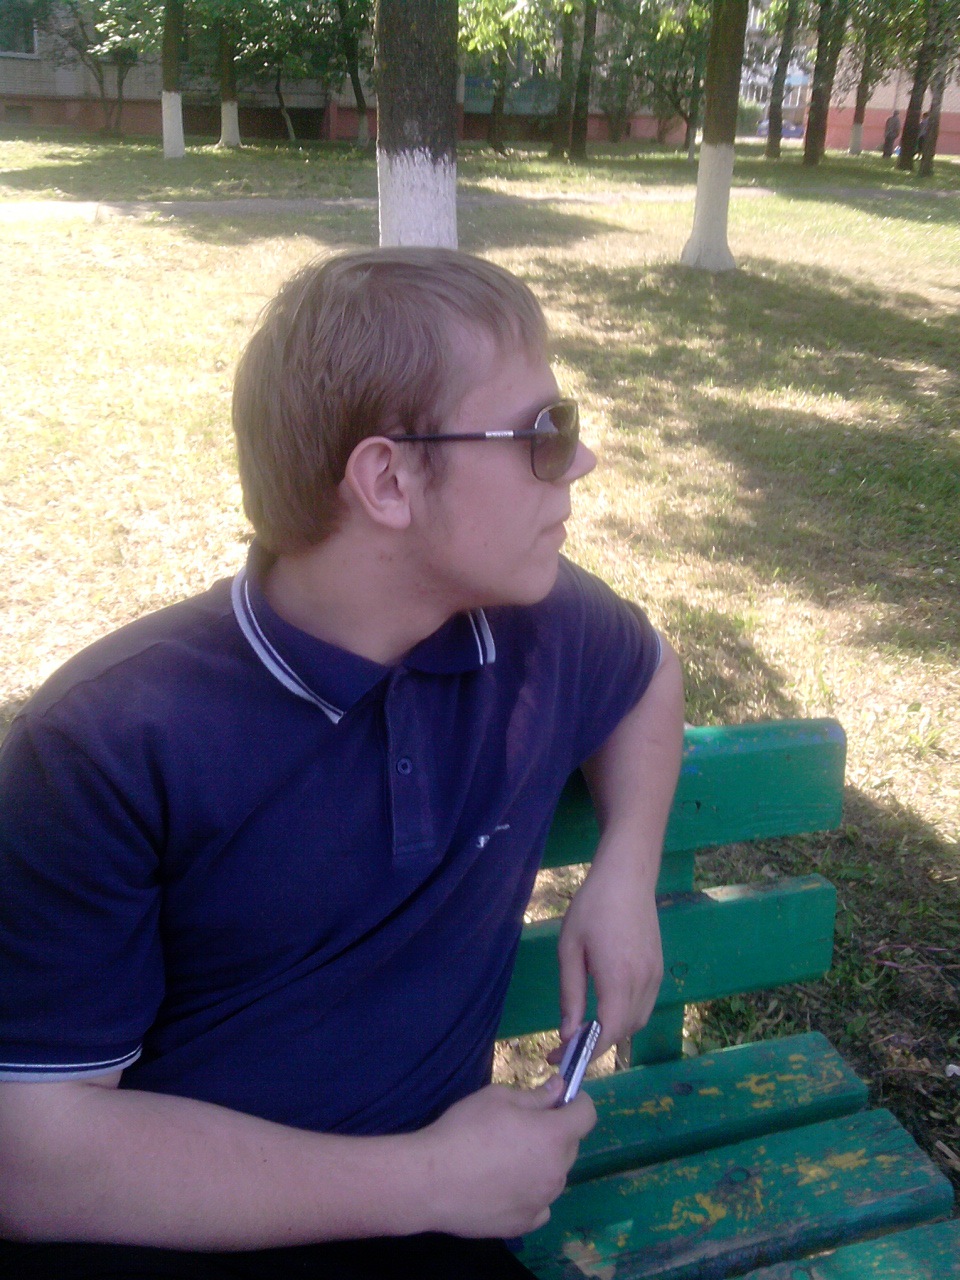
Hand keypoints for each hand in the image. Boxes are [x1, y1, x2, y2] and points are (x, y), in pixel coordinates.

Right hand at [416, 1078, 595, 1237]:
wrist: (431, 1180)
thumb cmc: (465, 1129)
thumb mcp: (498, 1098)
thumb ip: (535, 1096)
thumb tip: (559, 1090)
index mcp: (554, 1136)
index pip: (587, 1115)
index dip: (578, 1103)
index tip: (561, 1099)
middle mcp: (557, 1171)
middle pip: (570, 1146)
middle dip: (555, 1132)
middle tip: (522, 1128)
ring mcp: (543, 1201)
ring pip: (554, 1175)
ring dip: (542, 1163)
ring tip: (506, 1159)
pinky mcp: (525, 1224)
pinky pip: (540, 1204)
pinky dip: (530, 1193)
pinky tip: (504, 1186)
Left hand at [552, 860, 663, 1061]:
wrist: (627, 877)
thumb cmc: (592, 907)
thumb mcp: (569, 948)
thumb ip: (570, 994)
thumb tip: (567, 1034)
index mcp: (618, 977)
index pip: (609, 1032)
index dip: (586, 1051)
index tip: (559, 1057)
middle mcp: (643, 982)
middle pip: (624, 1032)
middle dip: (596, 1045)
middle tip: (565, 1043)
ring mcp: (655, 976)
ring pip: (637, 1022)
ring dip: (612, 1032)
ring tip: (583, 1027)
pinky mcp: (659, 969)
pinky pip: (644, 1006)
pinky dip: (625, 1016)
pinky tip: (605, 1007)